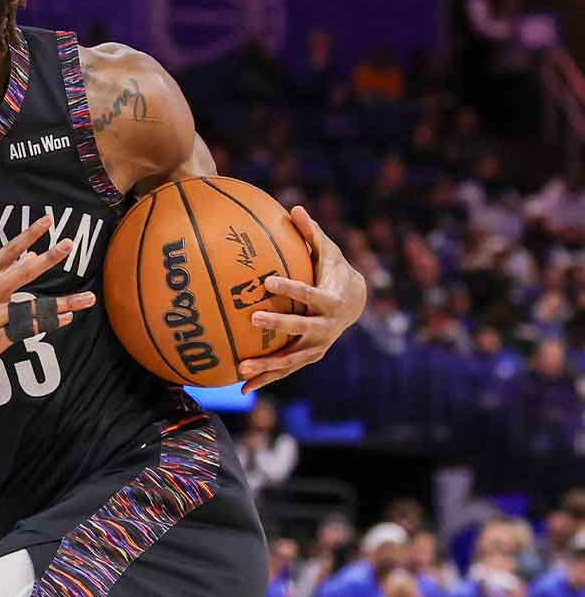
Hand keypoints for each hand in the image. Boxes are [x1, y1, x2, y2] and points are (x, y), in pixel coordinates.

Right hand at [0, 214, 97, 379]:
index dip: (28, 235)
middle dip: (48, 258)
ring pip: (33, 306)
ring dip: (64, 303)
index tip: (48, 221)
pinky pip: (28, 329)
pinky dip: (49, 322)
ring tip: (88, 299)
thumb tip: (29, 254)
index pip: (7, 251)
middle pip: (22, 273)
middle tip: (68, 245)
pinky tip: (67, 317)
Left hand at [238, 205, 366, 392]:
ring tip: (240, 369)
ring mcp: (319, 346)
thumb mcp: (327, 251)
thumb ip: (311, 233)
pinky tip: (241, 388)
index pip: (310, 293)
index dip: (292, 287)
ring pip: (293, 359)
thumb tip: (295, 208)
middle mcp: (327, 327)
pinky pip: (286, 370)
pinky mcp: (309, 357)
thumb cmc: (334, 271)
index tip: (269, 280)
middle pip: (302, 328)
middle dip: (280, 325)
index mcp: (331, 300)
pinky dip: (266, 379)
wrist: (356, 302)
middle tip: (254, 319)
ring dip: (268, 365)